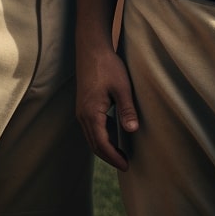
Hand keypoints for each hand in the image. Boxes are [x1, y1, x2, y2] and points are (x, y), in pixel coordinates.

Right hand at [75, 41, 137, 170]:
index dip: (114, 157)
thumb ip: (127, 109)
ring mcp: (81, 110)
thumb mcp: (122, 87)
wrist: (91, 48)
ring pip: (91, 136)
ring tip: (120, 153)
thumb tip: (133, 130)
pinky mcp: (84, 104)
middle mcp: (83, 115)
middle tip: (125, 164)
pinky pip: (91, 127)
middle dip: (109, 156)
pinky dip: (102, 135)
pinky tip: (114, 133)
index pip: (101, 144)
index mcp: (91, 113)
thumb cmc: (107, 66)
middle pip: (94, 144)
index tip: (126, 166)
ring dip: (104, 146)